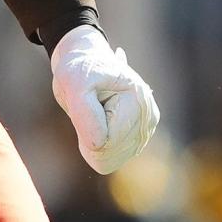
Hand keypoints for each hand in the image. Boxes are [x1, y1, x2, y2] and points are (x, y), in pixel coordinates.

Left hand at [51, 25, 158, 174]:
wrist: (85, 60)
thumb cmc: (79, 70)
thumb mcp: (72, 83)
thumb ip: (84, 114)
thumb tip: (99, 145)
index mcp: (139, 103)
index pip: (105, 143)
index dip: (85, 128)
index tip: (86, 100)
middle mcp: (148, 120)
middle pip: (109, 156)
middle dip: (89, 135)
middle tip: (89, 107)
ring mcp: (144, 131)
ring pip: (109, 160)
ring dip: (93, 138)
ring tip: (95, 112)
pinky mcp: (136, 139)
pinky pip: (108, 159)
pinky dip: (96, 142)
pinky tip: (100, 119)